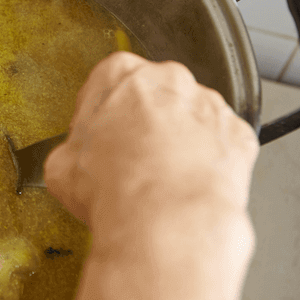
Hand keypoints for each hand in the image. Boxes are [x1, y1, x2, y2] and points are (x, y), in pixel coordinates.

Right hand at [44, 52, 258, 263]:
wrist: (166, 224)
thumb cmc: (117, 191)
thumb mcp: (61, 168)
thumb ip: (72, 150)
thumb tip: (73, 163)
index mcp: (119, 75)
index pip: (106, 83)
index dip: (100, 116)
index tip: (99, 137)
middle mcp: (168, 80)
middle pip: (153, 96)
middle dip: (143, 123)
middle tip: (129, 160)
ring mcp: (208, 106)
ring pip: (191, 118)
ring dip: (179, 141)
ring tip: (161, 181)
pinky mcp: (239, 135)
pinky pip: (223, 144)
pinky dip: (211, 161)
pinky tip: (189, 186)